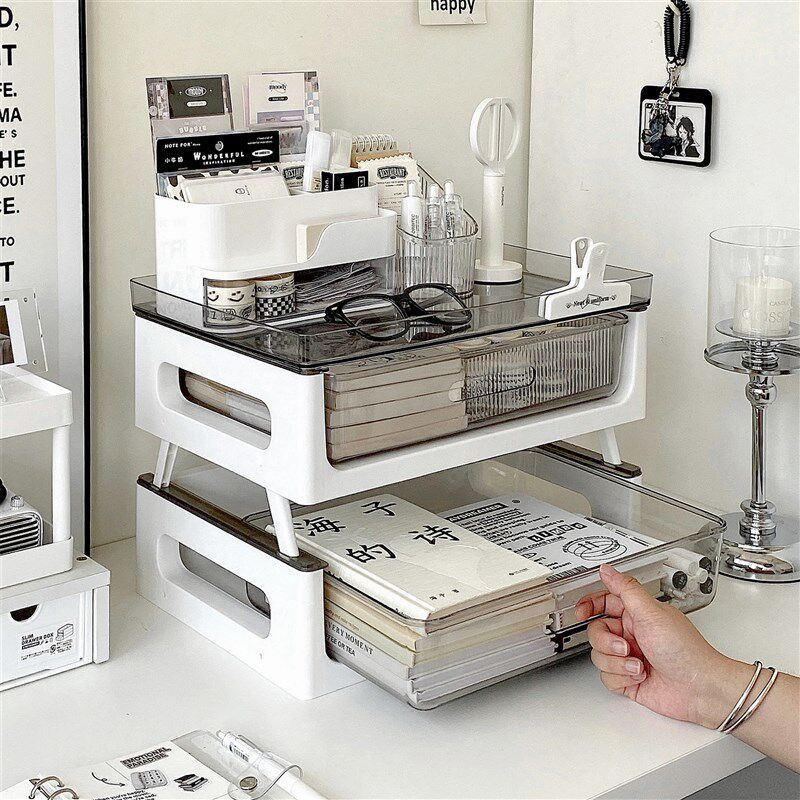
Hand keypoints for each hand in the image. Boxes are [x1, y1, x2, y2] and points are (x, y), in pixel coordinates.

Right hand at [575, 564, 735, 726]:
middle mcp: (632, 634)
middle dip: (607, 642)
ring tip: (638, 664)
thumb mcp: (652, 613)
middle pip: (596, 632)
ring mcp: (629, 657)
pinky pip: (607, 677)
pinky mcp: (628, 679)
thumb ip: (625, 589)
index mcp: (637, 614)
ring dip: (617, 662)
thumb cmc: (686, 650)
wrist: (700, 689)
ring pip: (599, 656)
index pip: (604, 602)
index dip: (589, 605)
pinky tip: (639, 676)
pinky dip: (621, 678)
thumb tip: (607, 570)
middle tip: (624, 646)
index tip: (580, 611)